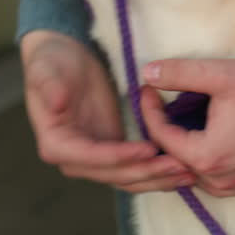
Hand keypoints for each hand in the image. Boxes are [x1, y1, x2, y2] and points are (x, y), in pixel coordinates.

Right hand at [21, 30, 194, 192]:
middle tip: (180, 164)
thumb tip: (56, 103)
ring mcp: (95, 159)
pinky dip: (157, 172)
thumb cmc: (52, 60)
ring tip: (188, 172)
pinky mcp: (112, 151)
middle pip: (114, 174)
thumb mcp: (46, 68)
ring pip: (129, 178)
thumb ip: (50, 86)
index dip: (120, 156)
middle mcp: (74, 159)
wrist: (63, 56)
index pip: (91, 158)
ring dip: (158, 178)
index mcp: (55, 144)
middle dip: (147, 172)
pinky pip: (136, 168)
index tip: (149, 148)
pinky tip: (182, 170)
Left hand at [138, 57, 234, 197]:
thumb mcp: (220, 74)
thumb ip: (178, 73)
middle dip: (165, 131)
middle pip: (178, 159)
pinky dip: (210, 156)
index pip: (162, 138)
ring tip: (182, 116)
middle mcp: (223, 181)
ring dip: (187, 146)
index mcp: (209, 157)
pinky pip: (221, 175)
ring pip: (198, 171)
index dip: (149, 110)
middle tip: (160, 102)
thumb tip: (147, 72)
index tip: (147, 87)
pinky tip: (211, 131)